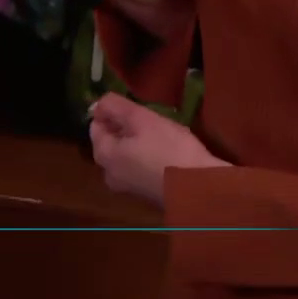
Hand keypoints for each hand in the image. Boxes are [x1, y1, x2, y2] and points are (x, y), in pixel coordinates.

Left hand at [87, 93, 227, 206]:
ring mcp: (129, 188)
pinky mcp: (148, 194)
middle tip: (152, 120)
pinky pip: (142, 168)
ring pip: (128, 154)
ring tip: (164, 135)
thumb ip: (114, 106)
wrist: (201, 190)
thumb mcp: (141, 118)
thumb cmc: (169, 149)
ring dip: (142, 142)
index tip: (135, 108)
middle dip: (129, 127)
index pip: (96, 126)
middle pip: (112, 141)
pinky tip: (171, 153)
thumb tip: (99, 104)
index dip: (112, 112)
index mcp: (103, 156)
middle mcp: (110, 175)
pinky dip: (151, 158)